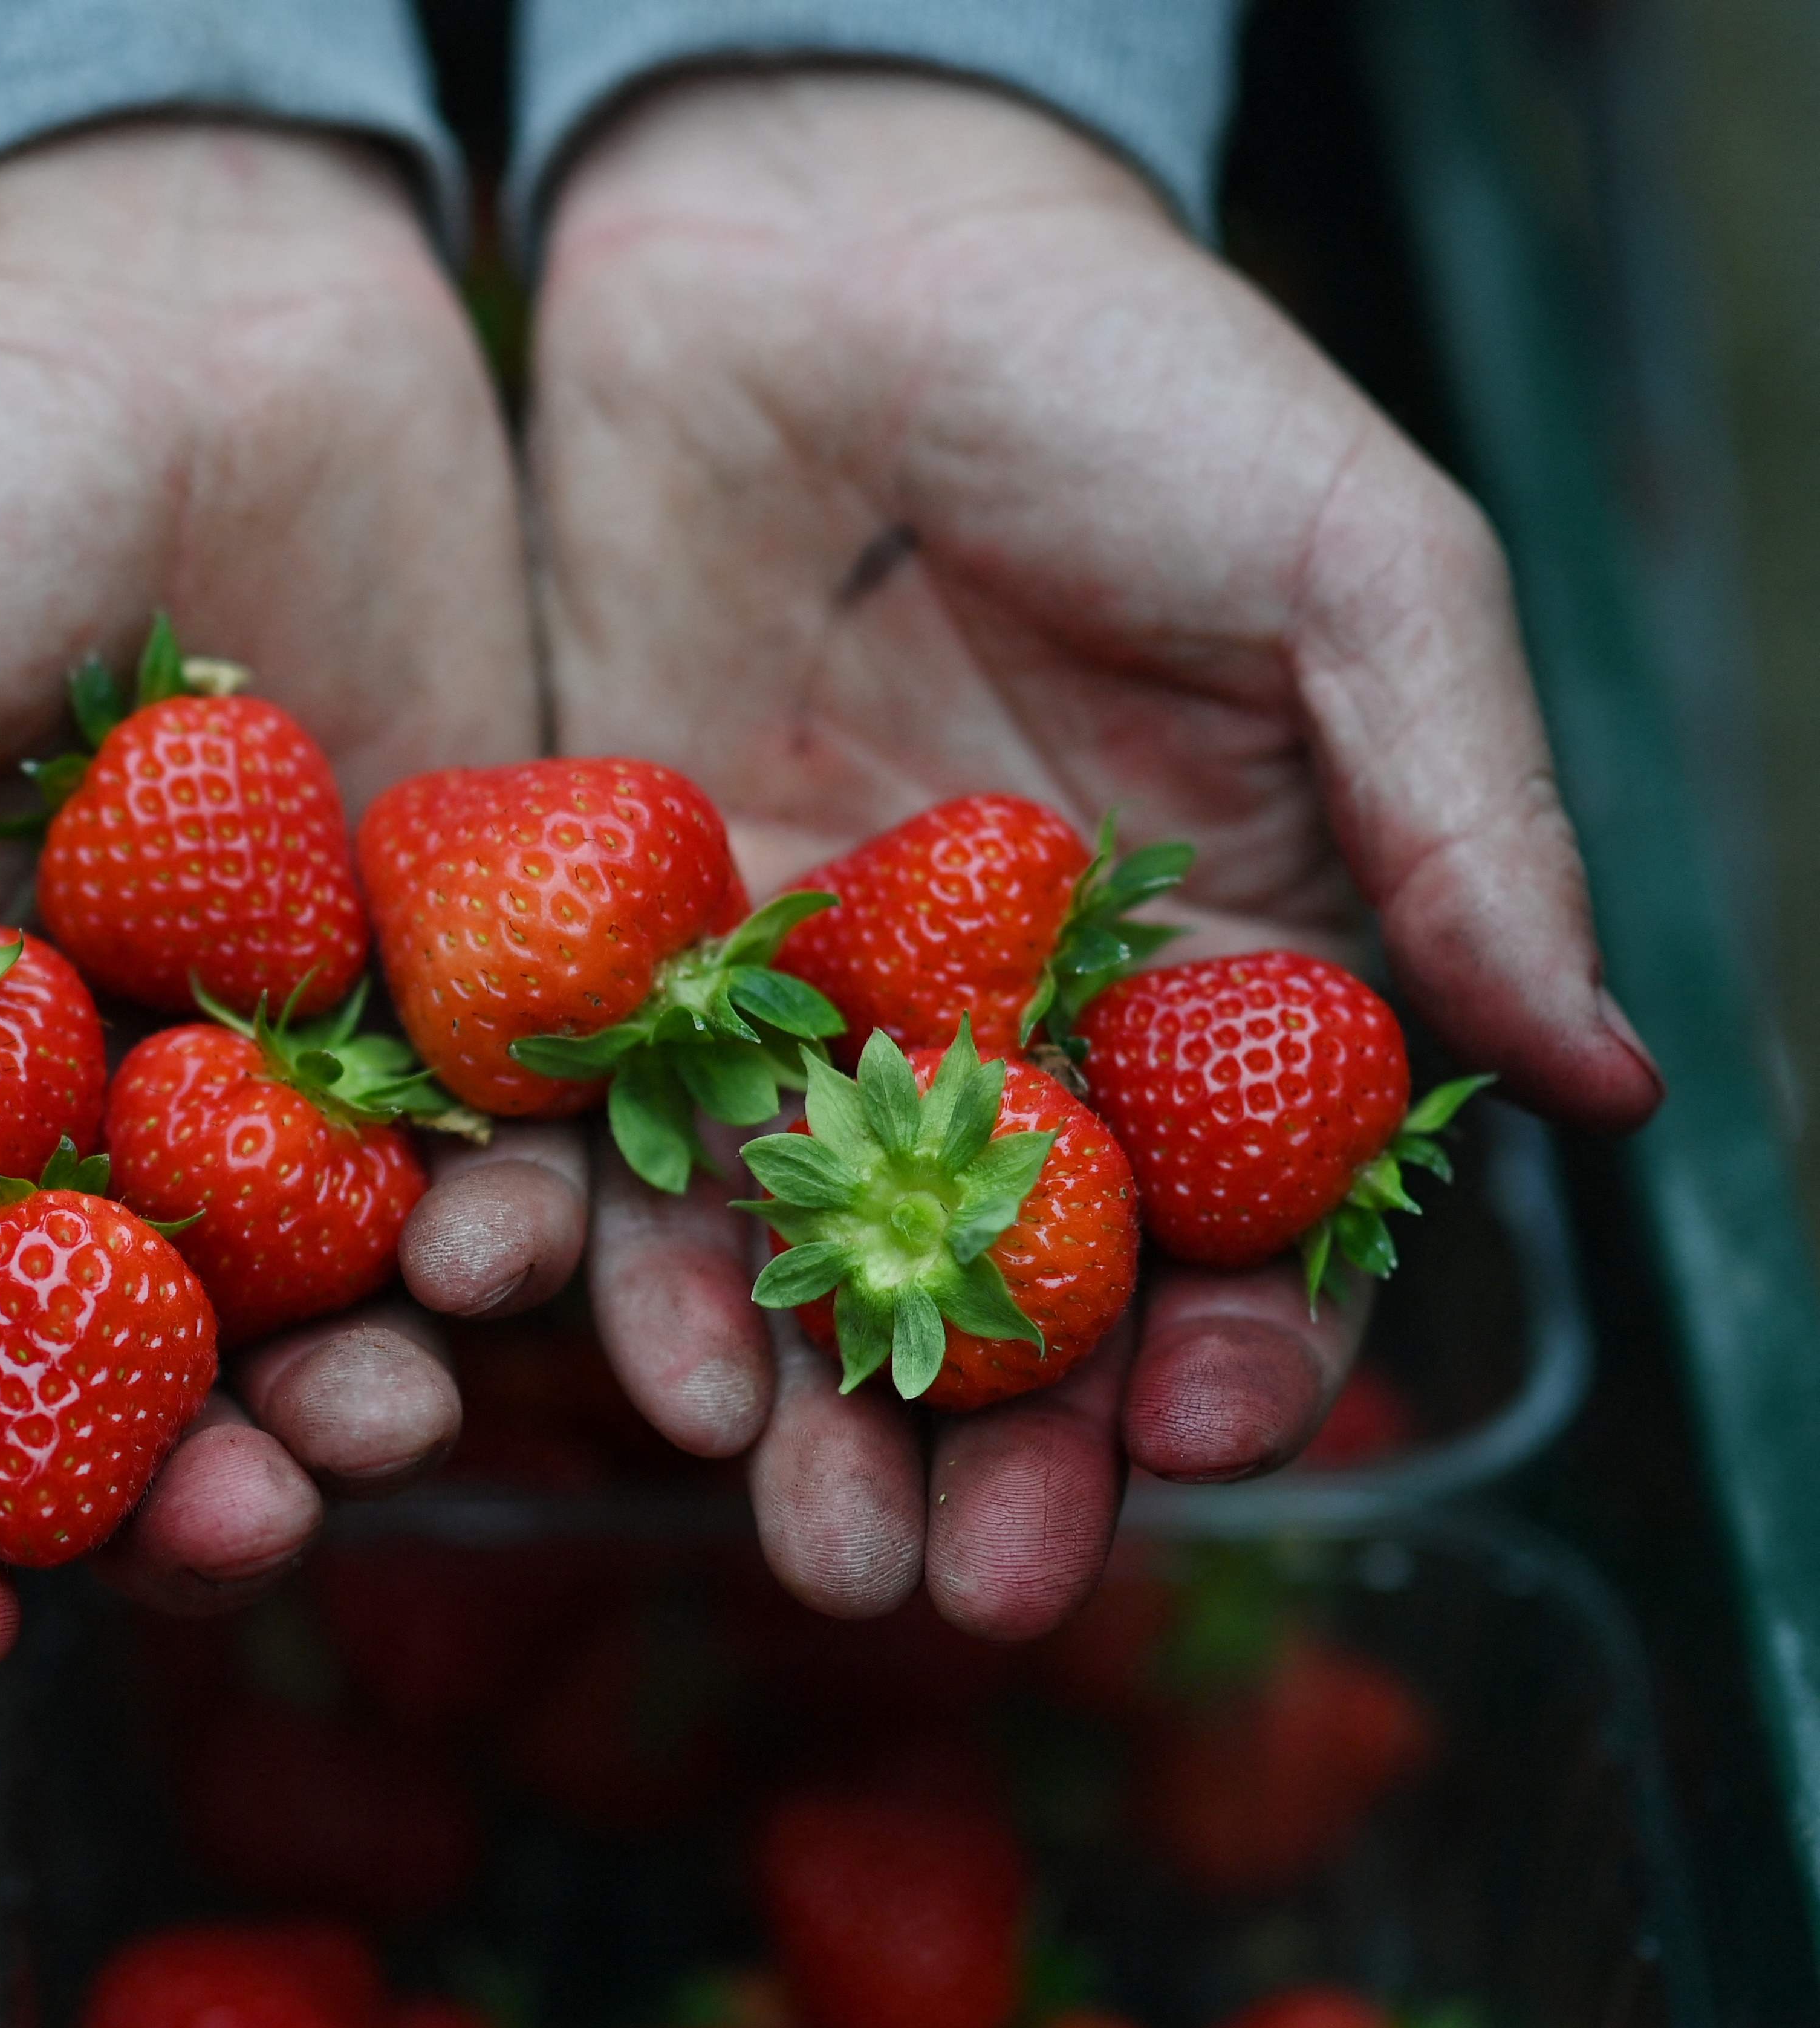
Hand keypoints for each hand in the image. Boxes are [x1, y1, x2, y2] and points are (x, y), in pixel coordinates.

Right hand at [0, 124, 533, 1672]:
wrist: (184, 288)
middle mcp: (71, 1124)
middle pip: (102, 1395)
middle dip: (161, 1507)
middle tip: (241, 1536)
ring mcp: (267, 1073)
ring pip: (311, 1320)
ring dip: (355, 1407)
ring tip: (405, 1409)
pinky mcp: (451, 994)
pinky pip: (492, 1170)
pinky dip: (517, 1249)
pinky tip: (536, 1258)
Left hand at [409, 68, 1658, 1637]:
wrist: (820, 249)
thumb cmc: (1131, 376)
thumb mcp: (1353, 568)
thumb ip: (1463, 819)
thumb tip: (1608, 1079)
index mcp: (1221, 967)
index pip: (1243, 1222)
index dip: (1230, 1344)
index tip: (1188, 1427)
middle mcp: (1015, 1025)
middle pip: (1014, 1297)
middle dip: (992, 1451)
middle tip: (951, 1587)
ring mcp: (815, 1004)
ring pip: (810, 1264)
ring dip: (802, 1414)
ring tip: (790, 1537)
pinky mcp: (628, 954)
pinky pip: (616, 1143)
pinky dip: (612, 1256)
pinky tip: (610, 1348)